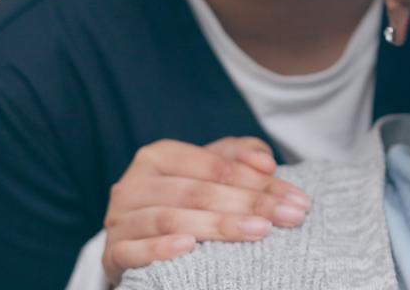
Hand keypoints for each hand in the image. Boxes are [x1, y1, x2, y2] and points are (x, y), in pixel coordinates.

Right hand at [100, 137, 310, 282]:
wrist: (137, 244)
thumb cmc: (184, 204)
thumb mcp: (210, 174)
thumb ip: (239, 158)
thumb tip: (266, 160)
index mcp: (158, 157)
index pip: (215, 166)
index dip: (258, 181)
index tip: (296, 199)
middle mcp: (134, 184)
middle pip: (197, 192)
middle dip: (250, 204)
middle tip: (290, 217)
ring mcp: (120, 219)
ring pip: (171, 219)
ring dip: (218, 226)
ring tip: (259, 232)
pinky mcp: (113, 253)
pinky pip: (135, 250)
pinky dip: (161, 249)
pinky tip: (190, 247)